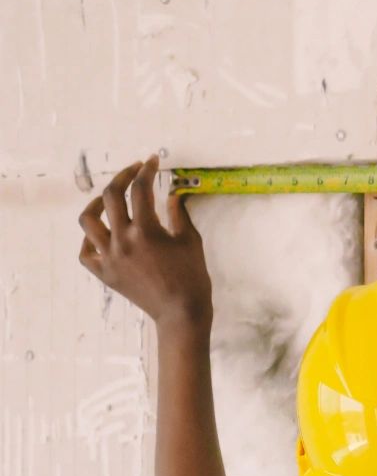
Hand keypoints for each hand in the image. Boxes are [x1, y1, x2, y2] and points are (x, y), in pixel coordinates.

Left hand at [78, 155, 211, 330]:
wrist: (181, 314)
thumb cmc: (192, 278)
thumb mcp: (190, 242)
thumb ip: (179, 214)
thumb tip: (171, 195)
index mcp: (146, 230)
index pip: (141, 189)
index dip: (146, 170)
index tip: (152, 162)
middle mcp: (122, 240)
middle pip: (111, 196)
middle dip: (123, 176)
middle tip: (135, 171)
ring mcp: (110, 258)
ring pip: (88, 221)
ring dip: (96, 204)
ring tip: (108, 200)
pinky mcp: (105, 274)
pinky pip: (86, 253)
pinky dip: (90, 240)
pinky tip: (102, 235)